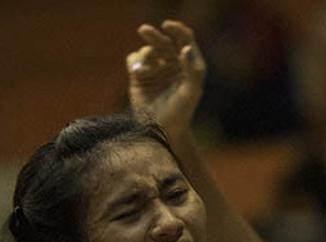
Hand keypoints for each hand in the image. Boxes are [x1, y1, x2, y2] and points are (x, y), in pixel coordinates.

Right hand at [126, 20, 205, 139]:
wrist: (162, 130)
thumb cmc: (181, 113)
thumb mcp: (191, 91)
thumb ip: (192, 70)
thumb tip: (186, 47)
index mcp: (188, 64)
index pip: (185, 39)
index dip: (177, 30)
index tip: (168, 26)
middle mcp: (172, 64)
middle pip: (164, 42)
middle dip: (154, 35)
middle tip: (144, 30)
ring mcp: (155, 69)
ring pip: (147, 50)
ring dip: (144, 54)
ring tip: (142, 70)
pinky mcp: (139, 76)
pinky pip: (134, 60)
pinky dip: (135, 63)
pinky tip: (138, 74)